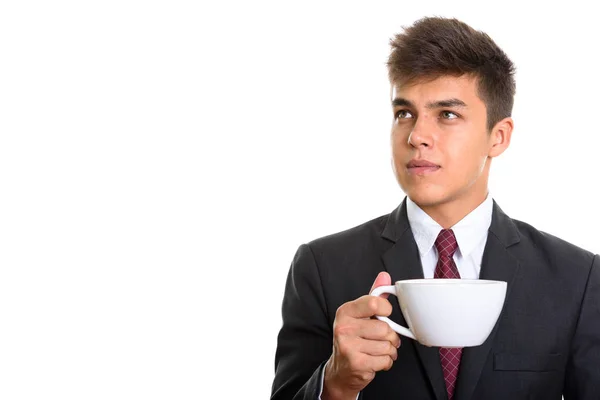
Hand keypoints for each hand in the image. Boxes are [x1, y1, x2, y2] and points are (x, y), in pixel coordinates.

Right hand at [322, 272, 400, 399]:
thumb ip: (373, 296)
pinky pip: (385, 360)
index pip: (374, 303)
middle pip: (385, 328)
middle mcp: (344, 327)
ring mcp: (349, 346)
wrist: (340, 370)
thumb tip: (384, 276)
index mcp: (345, 311)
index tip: (384, 314)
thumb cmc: (353, 339)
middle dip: (390, 336)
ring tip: (377, 350)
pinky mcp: (357, 363)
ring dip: (388, 350)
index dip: (386, 310)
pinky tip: (375, 360)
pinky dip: (385, 362)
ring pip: (387, 345)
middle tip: (381, 338)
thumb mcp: (360, 315)